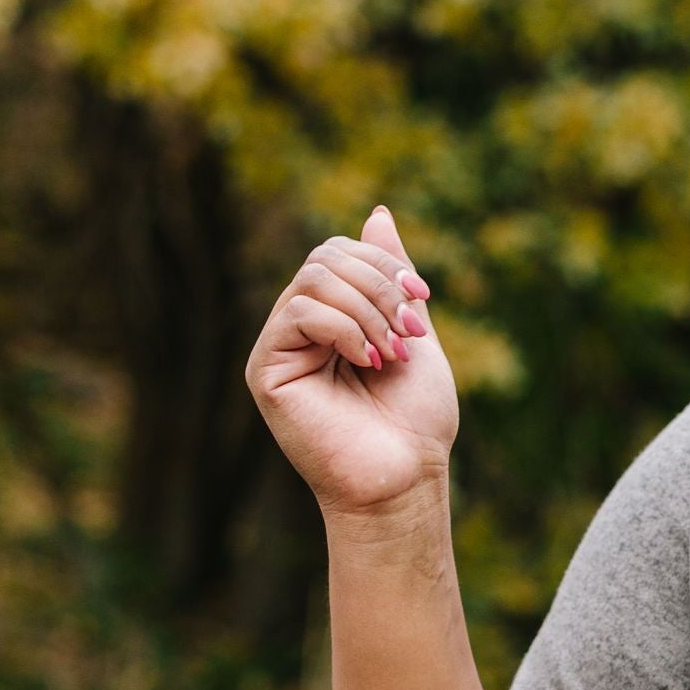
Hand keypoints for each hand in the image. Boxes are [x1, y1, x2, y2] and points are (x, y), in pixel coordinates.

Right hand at [246, 205, 457, 516]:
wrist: (405, 477)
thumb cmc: (415, 420)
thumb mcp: (414, 331)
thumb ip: (393, 277)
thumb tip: (377, 212)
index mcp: (333, 315)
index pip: (341, 252)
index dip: (384, 264)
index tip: (423, 300)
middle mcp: (300, 327)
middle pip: (325, 258)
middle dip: (379, 286)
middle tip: (409, 331)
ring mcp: (279, 347)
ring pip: (312, 279)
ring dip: (367, 309)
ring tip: (390, 354)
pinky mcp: (265, 370)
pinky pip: (299, 313)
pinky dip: (343, 328)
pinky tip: (366, 362)